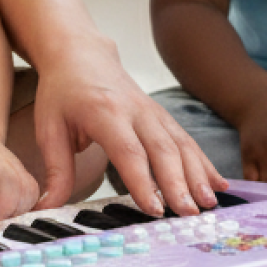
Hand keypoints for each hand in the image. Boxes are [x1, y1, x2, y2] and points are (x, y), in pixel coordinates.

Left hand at [29, 36, 226, 214]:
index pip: (128, 151)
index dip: (143, 181)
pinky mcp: (162, 115)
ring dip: (197, 175)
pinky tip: (219, 183)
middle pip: (162, 149)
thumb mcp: (49, 128)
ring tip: (209, 204)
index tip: (154, 209)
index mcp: (104, 112)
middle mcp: (134, 110)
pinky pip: (187, 139)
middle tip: (190, 214)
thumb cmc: (62, 92)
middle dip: (178, 183)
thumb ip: (55, 170)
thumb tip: (48, 207)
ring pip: (181, 144)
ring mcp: (153, 111)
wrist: (80, 53)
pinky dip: (204, 162)